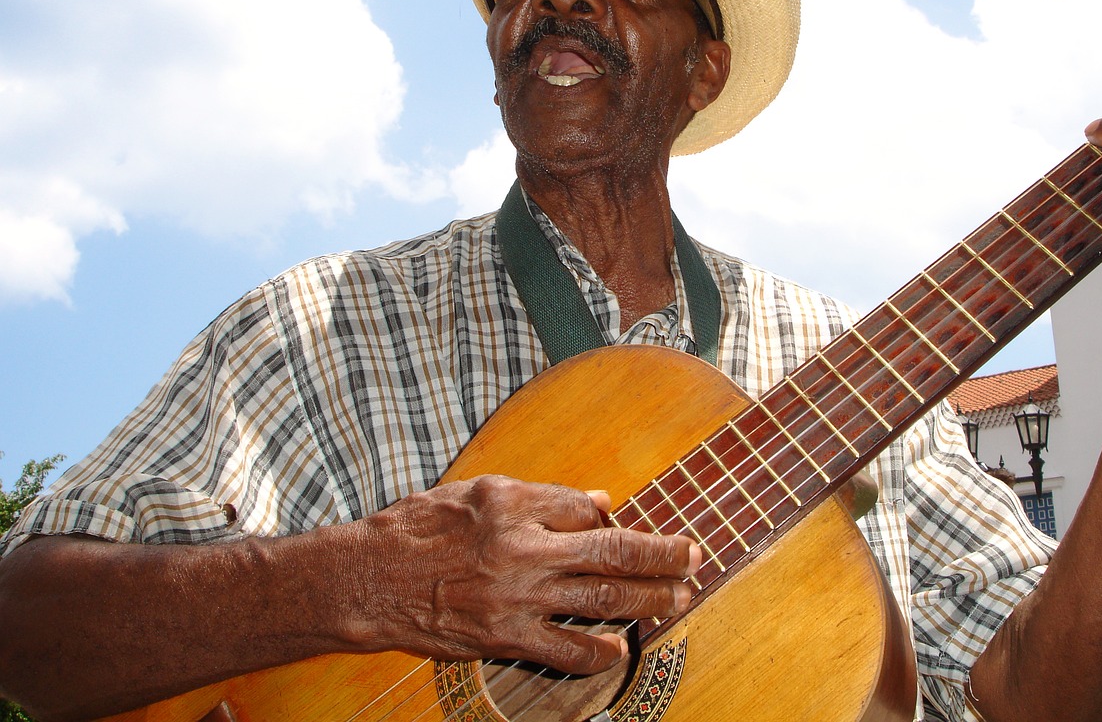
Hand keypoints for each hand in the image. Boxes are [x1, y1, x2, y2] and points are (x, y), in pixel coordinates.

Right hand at [343, 475, 699, 674]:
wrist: (366, 579)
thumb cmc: (416, 527)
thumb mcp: (476, 491)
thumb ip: (540, 496)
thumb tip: (598, 503)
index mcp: (513, 504)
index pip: (584, 508)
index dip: (614, 517)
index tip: (635, 524)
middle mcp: (520, 549)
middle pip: (609, 552)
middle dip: (660, 555)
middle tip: (695, 555)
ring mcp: (515, 598)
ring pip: (599, 600)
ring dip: (647, 600)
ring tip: (679, 597)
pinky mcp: (503, 636)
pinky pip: (563, 649)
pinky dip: (598, 651)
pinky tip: (621, 646)